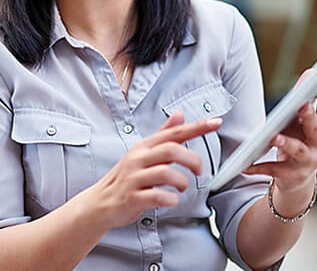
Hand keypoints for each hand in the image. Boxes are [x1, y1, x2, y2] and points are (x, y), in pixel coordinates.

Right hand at [83, 111, 221, 229]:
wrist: (101, 202)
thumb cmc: (127, 178)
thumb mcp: (144, 152)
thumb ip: (164, 135)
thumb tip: (180, 114)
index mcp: (144, 146)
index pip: (173, 132)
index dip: (196, 127)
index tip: (215, 123)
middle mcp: (138, 158)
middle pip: (171, 150)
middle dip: (192, 160)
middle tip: (198, 171)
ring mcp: (134, 177)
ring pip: (165, 172)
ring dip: (182, 181)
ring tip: (182, 187)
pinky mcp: (132, 196)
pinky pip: (155, 195)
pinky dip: (169, 198)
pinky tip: (171, 199)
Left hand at [244, 71, 316, 196]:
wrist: (296, 179)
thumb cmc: (299, 141)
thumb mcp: (302, 121)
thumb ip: (306, 99)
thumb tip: (311, 72)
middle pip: (316, 128)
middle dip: (310, 116)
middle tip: (303, 104)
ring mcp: (308, 161)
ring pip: (298, 151)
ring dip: (286, 143)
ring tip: (274, 137)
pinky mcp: (292, 176)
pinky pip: (274, 170)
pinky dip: (259, 167)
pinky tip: (246, 165)